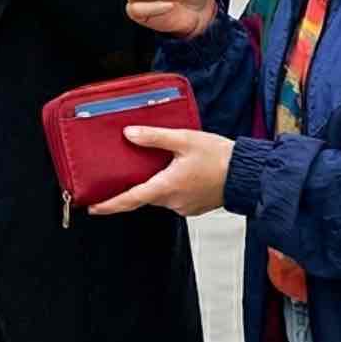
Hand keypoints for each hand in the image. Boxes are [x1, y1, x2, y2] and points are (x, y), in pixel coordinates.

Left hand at [88, 127, 234, 217]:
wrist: (248, 174)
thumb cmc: (220, 157)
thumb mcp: (184, 140)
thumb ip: (154, 137)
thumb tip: (128, 134)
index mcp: (166, 187)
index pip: (130, 199)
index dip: (109, 204)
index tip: (92, 208)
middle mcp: (173, 201)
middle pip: (144, 195)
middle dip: (133, 186)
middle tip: (122, 172)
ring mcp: (185, 206)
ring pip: (160, 195)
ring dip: (155, 183)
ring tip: (155, 165)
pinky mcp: (195, 206)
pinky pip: (174, 197)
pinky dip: (169, 186)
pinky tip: (175, 171)